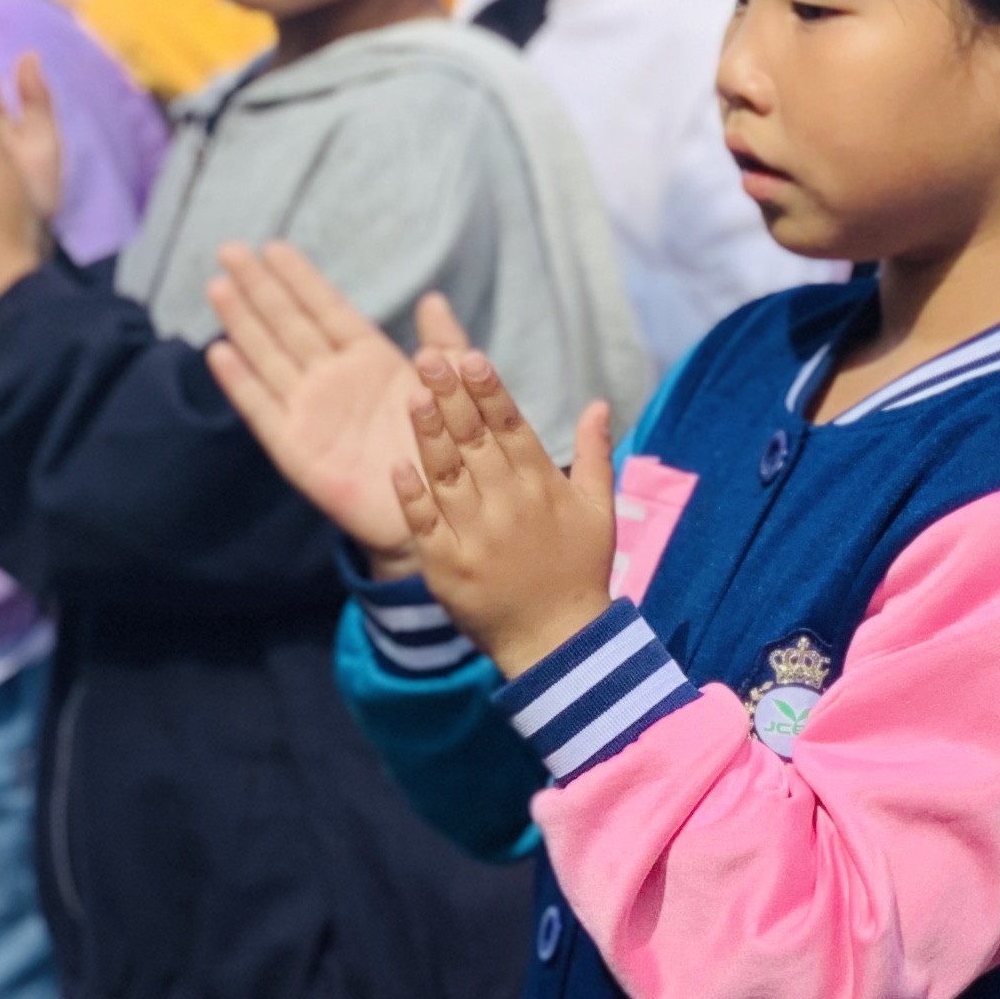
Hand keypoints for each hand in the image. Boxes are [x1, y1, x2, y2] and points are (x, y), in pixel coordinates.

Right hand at [205, 240, 470, 563]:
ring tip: (219, 287)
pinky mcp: (299, 448)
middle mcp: (334, 381)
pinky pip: (265, 410)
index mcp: (370, 362)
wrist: (443, 508)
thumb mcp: (457, 388)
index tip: (274, 247)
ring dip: (244, 323)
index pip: (327, 310)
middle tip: (230, 249)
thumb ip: (447, 344)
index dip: (300, 280)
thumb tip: (433, 297)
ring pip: (270, 357)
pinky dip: (242, 383)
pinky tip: (221, 352)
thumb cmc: (450, 447)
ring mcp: (313, 412)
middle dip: (261, 288)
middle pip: (289, 325)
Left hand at [390, 345, 616, 677]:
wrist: (559, 641)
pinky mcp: (447, 566)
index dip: (489, 391)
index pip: (513, 427)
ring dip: (429, 435)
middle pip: (476, 441)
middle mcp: (509, 506)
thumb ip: (597, 453)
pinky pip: (425, 524)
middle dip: (452, 397)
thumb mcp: (601, 510)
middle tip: (428, 357)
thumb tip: (597, 402)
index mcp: (544, 487)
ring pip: (447, 475)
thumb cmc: (580, 571)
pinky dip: (412, 496)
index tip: (470, 357)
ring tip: (414, 395)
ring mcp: (476, 536)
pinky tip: (398, 465)